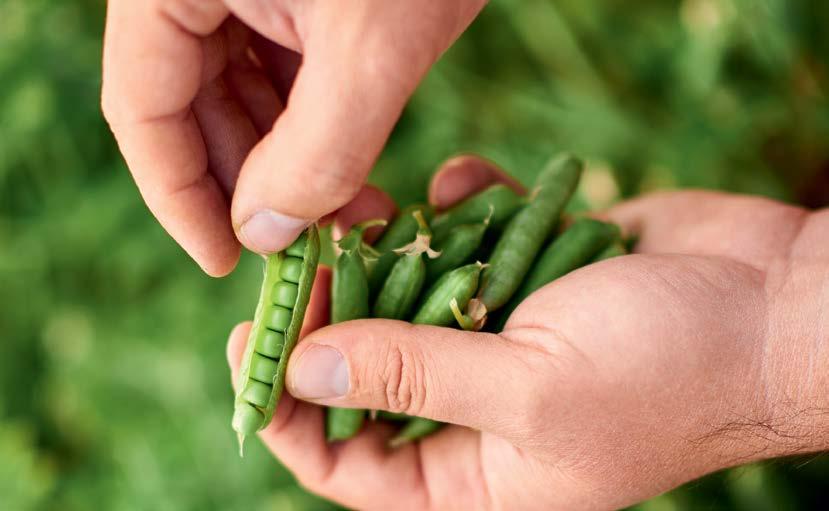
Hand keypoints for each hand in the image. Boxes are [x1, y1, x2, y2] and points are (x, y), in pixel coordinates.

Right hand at [101, 0, 484, 275]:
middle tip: (298, 247)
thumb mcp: (373, 48)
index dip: (179, 197)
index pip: (142, 107)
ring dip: (282, 167)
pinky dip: (311, 131)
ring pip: (239, 99)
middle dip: (246, 186)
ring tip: (337, 216)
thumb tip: (263, 234)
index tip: (226, 263)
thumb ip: (317, 150)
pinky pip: (282, 77)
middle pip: (189, 107)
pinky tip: (347, 172)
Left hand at [227, 156, 828, 509]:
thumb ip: (410, 378)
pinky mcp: (531, 281)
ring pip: (413, 303)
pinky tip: (459, 187)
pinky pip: (471, 248)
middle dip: (339, 316)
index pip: (349, 465)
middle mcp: (481, 415)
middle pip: (370, 375)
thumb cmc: (668, 370)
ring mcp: (505, 342)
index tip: (255, 343)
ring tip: (376, 217)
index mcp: (477, 477)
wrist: (775, 304)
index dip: (290, 410)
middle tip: (309, 257)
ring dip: (396, 257)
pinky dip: (460, 215)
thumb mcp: (527, 389)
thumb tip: (305, 371)